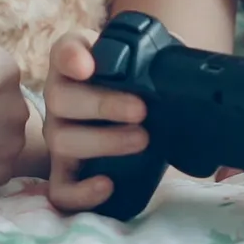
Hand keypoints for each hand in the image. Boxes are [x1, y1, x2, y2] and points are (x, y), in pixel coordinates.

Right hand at [40, 28, 150, 211]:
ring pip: (62, 140)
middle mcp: (60, 97)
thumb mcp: (148, 62)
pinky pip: (60, 189)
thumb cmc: (138, 84)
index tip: (87, 66)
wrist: (135, 116)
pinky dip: (80, 191)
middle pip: (60, 98)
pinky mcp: (65, 172)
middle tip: (141, 109)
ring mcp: (59, 135)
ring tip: (142, 140)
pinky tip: (107, 185)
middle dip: (102, 104)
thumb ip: (158, 56)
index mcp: (77, 63)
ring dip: (104, 141)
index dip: (71, 57)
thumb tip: (183, 66)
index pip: (64, 51)